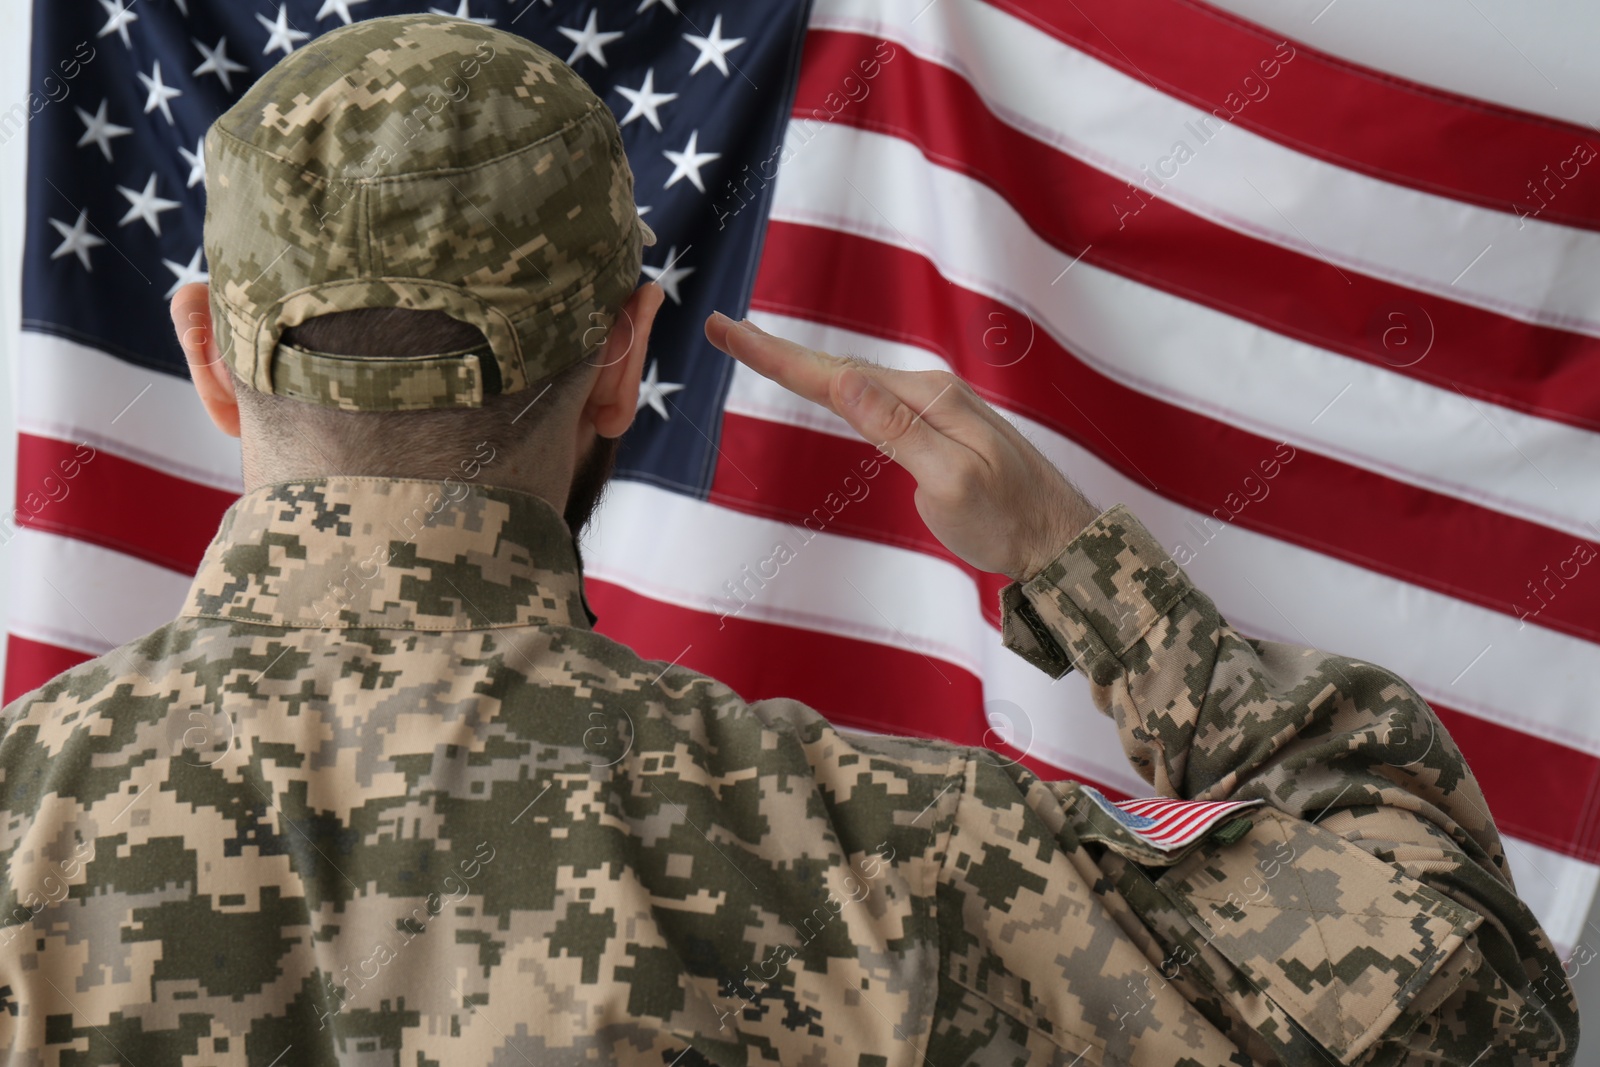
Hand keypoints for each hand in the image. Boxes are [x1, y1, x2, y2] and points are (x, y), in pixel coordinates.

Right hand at [704, 313, 1100, 580]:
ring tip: (753, 347)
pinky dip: (833, 387)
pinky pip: (871, 401)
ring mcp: (931, 410)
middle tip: (722, 329)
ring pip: (852, 382)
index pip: (833, 374)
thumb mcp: (948, 481)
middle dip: (776, 352)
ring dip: (801, 364)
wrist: (1059, 538)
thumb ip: (894, 430)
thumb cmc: (1008, 519)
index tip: (724, 330)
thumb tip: (843, 378)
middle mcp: (927, 392)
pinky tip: (821, 383)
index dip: (774, 356)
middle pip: (836, 368)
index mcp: (926, 399)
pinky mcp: (934, 431)